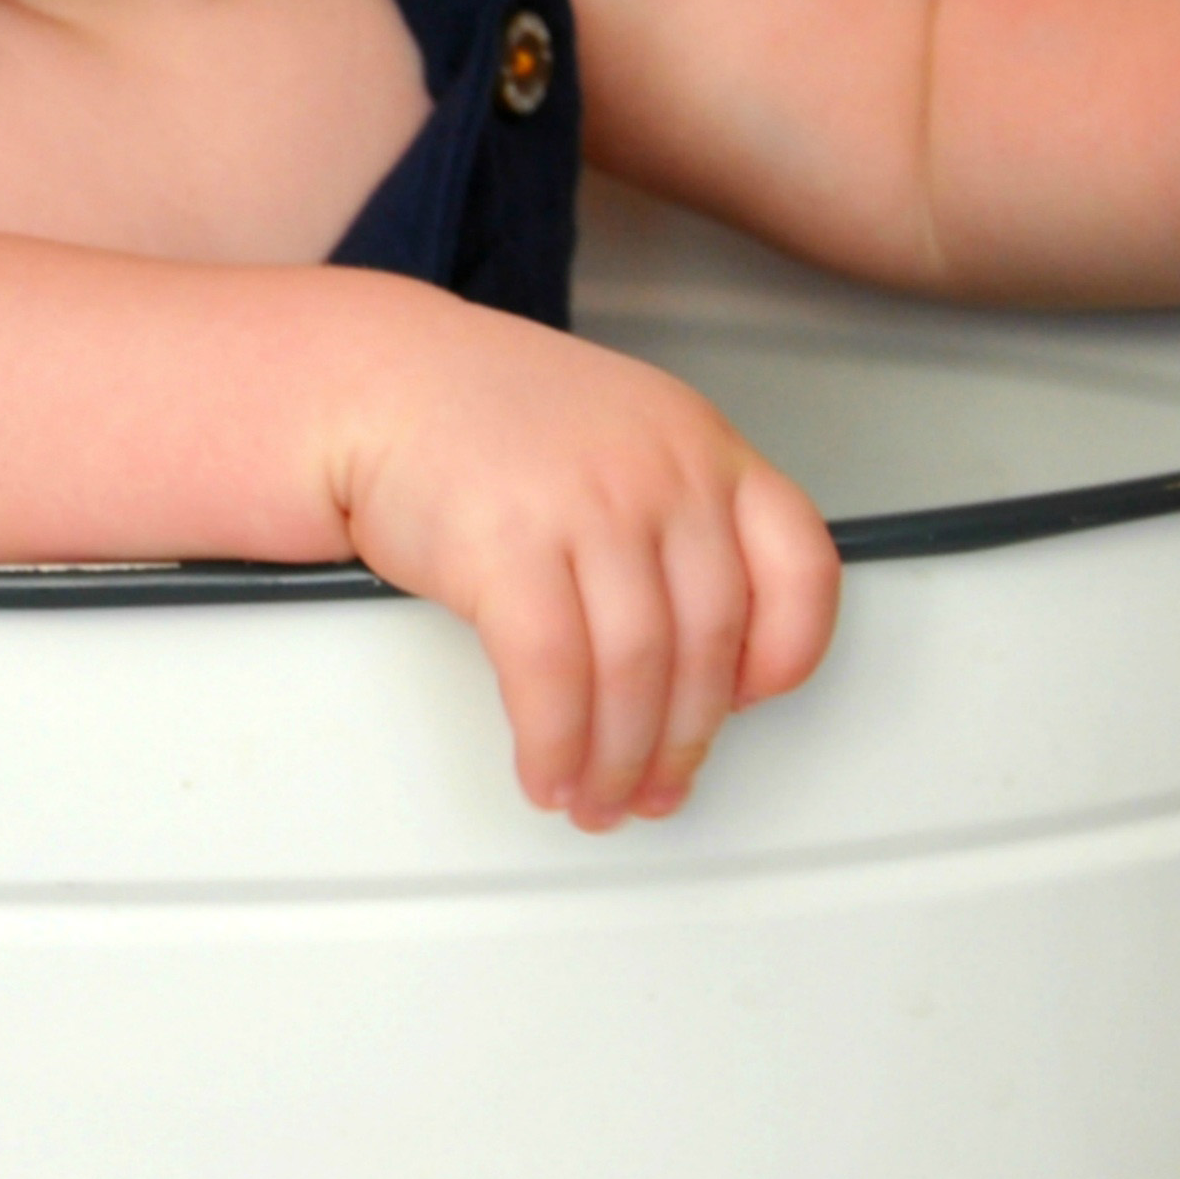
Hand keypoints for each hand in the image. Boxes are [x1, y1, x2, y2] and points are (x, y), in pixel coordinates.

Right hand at [324, 302, 841, 830]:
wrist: (380, 382)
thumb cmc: (489, 420)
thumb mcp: (621, 438)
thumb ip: (677, 522)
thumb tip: (705, 659)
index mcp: (702, 447)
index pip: (799, 562)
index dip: (789, 652)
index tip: (752, 702)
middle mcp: (659, 472)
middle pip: (709, 641)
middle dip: (685, 741)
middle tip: (659, 787)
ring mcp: (586, 506)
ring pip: (635, 672)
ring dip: (617, 760)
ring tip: (597, 797)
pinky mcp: (506, 547)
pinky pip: (551, 677)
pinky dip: (553, 744)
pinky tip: (546, 770)